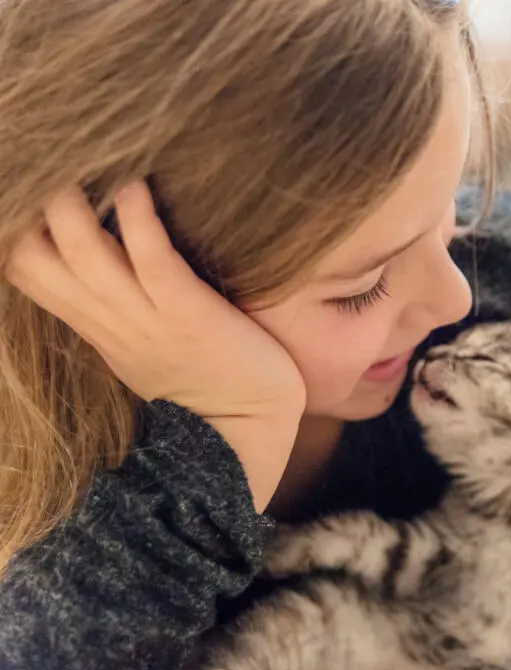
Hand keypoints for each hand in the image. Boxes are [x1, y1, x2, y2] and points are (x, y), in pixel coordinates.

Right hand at [4, 182, 305, 508]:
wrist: (248, 433)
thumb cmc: (205, 379)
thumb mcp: (141, 339)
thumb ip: (116, 300)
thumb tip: (103, 251)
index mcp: (92, 323)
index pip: (23, 267)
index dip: (12, 225)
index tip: (22, 181)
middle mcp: (107, 318)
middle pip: (33, 255)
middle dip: (29, 204)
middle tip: (43, 156)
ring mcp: (145, 318)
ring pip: (84, 252)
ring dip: (74, 202)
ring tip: (80, 156)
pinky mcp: (188, 316)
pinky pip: (153, 260)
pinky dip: (140, 220)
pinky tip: (135, 183)